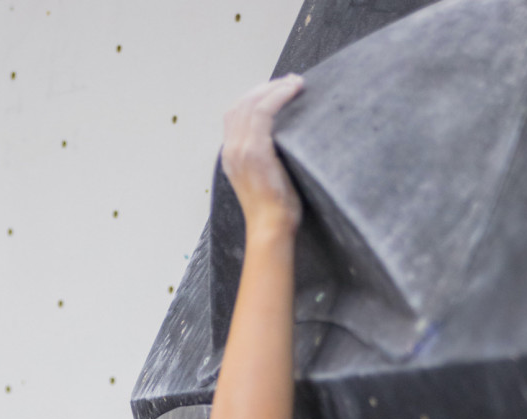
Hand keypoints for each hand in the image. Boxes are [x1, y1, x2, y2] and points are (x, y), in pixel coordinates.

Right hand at [221, 75, 303, 232]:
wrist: (271, 229)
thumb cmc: (274, 212)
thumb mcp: (264, 180)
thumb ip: (266, 158)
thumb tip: (286, 141)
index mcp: (230, 156)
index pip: (235, 114)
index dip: (254, 96)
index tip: (277, 90)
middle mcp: (230, 150)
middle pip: (242, 103)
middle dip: (266, 88)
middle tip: (290, 82)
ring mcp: (240, 149)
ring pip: (252, 102)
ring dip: (275, 87)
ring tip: (296, 83)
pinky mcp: (255, 150)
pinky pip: (264, 111)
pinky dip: (279, 95)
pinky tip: (294, 90)